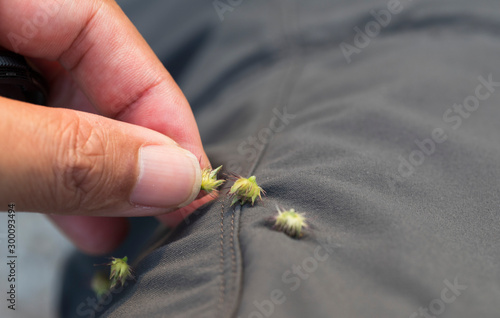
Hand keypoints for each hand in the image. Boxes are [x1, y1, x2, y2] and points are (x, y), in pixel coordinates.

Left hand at [0, 0, 211, 253]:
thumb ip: (66, 154)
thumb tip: (171, 176)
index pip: (100, 27)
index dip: (155, 104)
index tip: (189, 175)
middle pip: (82, 70)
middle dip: (121, 150)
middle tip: (157, 211)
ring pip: (52, 105)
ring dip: (86, 171)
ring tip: (112, 227)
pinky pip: (22, 128)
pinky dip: (45, 170)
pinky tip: (67, 207)